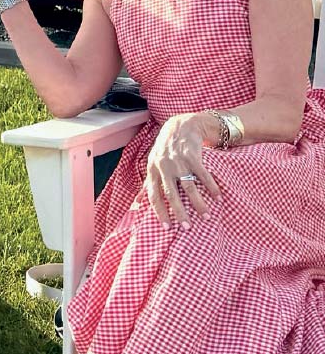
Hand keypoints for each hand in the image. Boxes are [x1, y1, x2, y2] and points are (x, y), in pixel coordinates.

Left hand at [144, 112, 222, 226]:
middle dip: (179, 212)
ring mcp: (178, 161)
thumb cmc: (165, 149)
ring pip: (189, 187)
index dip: (159, 211)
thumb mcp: (153, 164)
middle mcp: (164, 166)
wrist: (181, 125)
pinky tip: (217, 198)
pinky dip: (211, 187)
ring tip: (206, 217)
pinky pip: (203, 175)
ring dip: (198, 203)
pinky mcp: (193, 156)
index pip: (154, 195)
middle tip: (186, 227)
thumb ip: (148, 183)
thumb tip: (137, 203)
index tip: (167, 227)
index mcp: (152, 170)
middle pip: (171, 193)